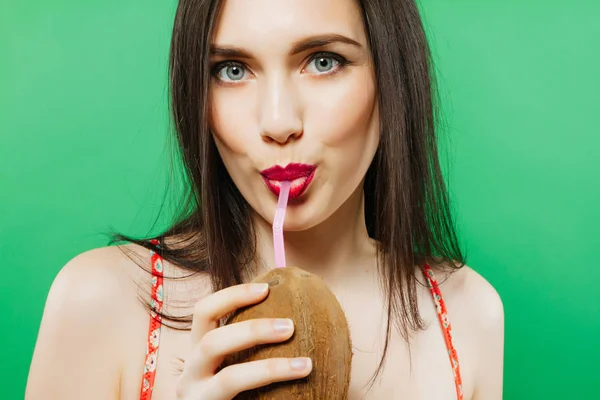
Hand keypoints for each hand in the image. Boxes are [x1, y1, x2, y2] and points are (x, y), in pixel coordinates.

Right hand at [175, 283, 312, 399]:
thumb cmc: (232, 395)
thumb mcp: (231, 367)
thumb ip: (246, 347)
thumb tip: (293, 319)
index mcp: (197, 353)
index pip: (204, 312)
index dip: (233, 296)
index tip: (266, 289)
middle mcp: (190, 375)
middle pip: (212, 341)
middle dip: (254, 331)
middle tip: (290, 326)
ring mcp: (197, 399)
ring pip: (230, 379)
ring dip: (270, 369)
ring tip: (305, 365)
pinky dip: (271, 388)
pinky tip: (299, 391)